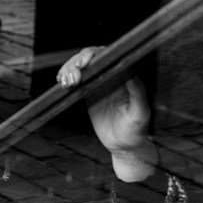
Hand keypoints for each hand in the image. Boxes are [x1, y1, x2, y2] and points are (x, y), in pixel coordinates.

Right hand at [58, 46, 158, 180]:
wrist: (125, 146)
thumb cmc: (137, 130)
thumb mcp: (141, 114)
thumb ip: (138, 94)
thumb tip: (132, 75)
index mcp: (125, 78)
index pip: (109, 58)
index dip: (94, 56)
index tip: (84, 64)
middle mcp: (111, 77)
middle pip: (90, 59)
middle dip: (77, 62)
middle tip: (73, 76)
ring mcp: (98, 84)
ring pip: (79, 68)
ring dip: (68, 70)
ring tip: (66, 82)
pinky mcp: (87, 93)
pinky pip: (74, 81)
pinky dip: (65, 78)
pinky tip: (62, 83)